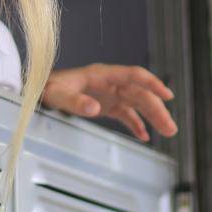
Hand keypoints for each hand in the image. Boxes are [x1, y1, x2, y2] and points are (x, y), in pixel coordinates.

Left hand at [41, 64, 176, 141]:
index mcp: (103, 75)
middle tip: (170, 128)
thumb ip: (76, 101)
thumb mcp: (59, 95)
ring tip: (167, 132)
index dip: (152, 84)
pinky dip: (136, 124)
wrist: (40, 91)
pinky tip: (144, 136)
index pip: (134, 75)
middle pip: (140, 94)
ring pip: (137, 104)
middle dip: (157, 110)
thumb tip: (95, 108)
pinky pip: (126, 114)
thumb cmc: (49, 88)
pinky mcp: (106, 105)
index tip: (167, 95)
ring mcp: (109, 94)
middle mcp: (110, 83)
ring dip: (152, 117)